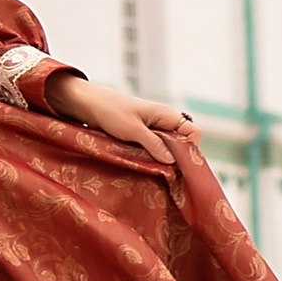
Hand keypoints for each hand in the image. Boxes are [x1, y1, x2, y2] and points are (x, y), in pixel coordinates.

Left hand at [42, 74, 191, 168]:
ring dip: (164, 160)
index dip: (192, 149)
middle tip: (170, 176)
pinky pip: (155, 149)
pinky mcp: (141, 136)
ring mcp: (152, 129)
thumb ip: (153, 143)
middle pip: (183, 143)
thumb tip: (172, 161)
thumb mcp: (132, 129)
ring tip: (156, 174)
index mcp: (165, 114)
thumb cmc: (110, 111)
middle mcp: (162, 122)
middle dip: (179, 159)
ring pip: (168, 148)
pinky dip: (153, 158)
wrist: (88, 104)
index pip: (193, 132)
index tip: (181, 166)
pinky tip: (146, 168)